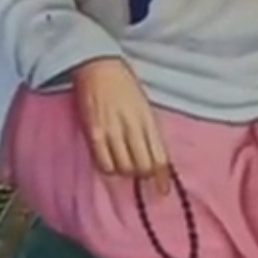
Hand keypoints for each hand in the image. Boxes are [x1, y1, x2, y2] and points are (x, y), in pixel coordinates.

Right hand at [72, 57, 169, 193]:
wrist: (99, 66)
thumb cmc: (125, 84)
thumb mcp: (144, 105)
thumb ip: (148, 130)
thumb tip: (154, 156)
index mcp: (148, 120)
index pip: (159, 157)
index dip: (162, 178)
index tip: (164, 191)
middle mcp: (132, 128)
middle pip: (142, 166)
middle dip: (144, 176)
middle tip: (143, 177)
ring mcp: (112, 132)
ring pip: (123, 168)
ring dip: (127, 172)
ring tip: (126, 167)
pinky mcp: (94, 133)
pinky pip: (103, 163)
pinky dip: (108, 168)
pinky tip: (110, 163)